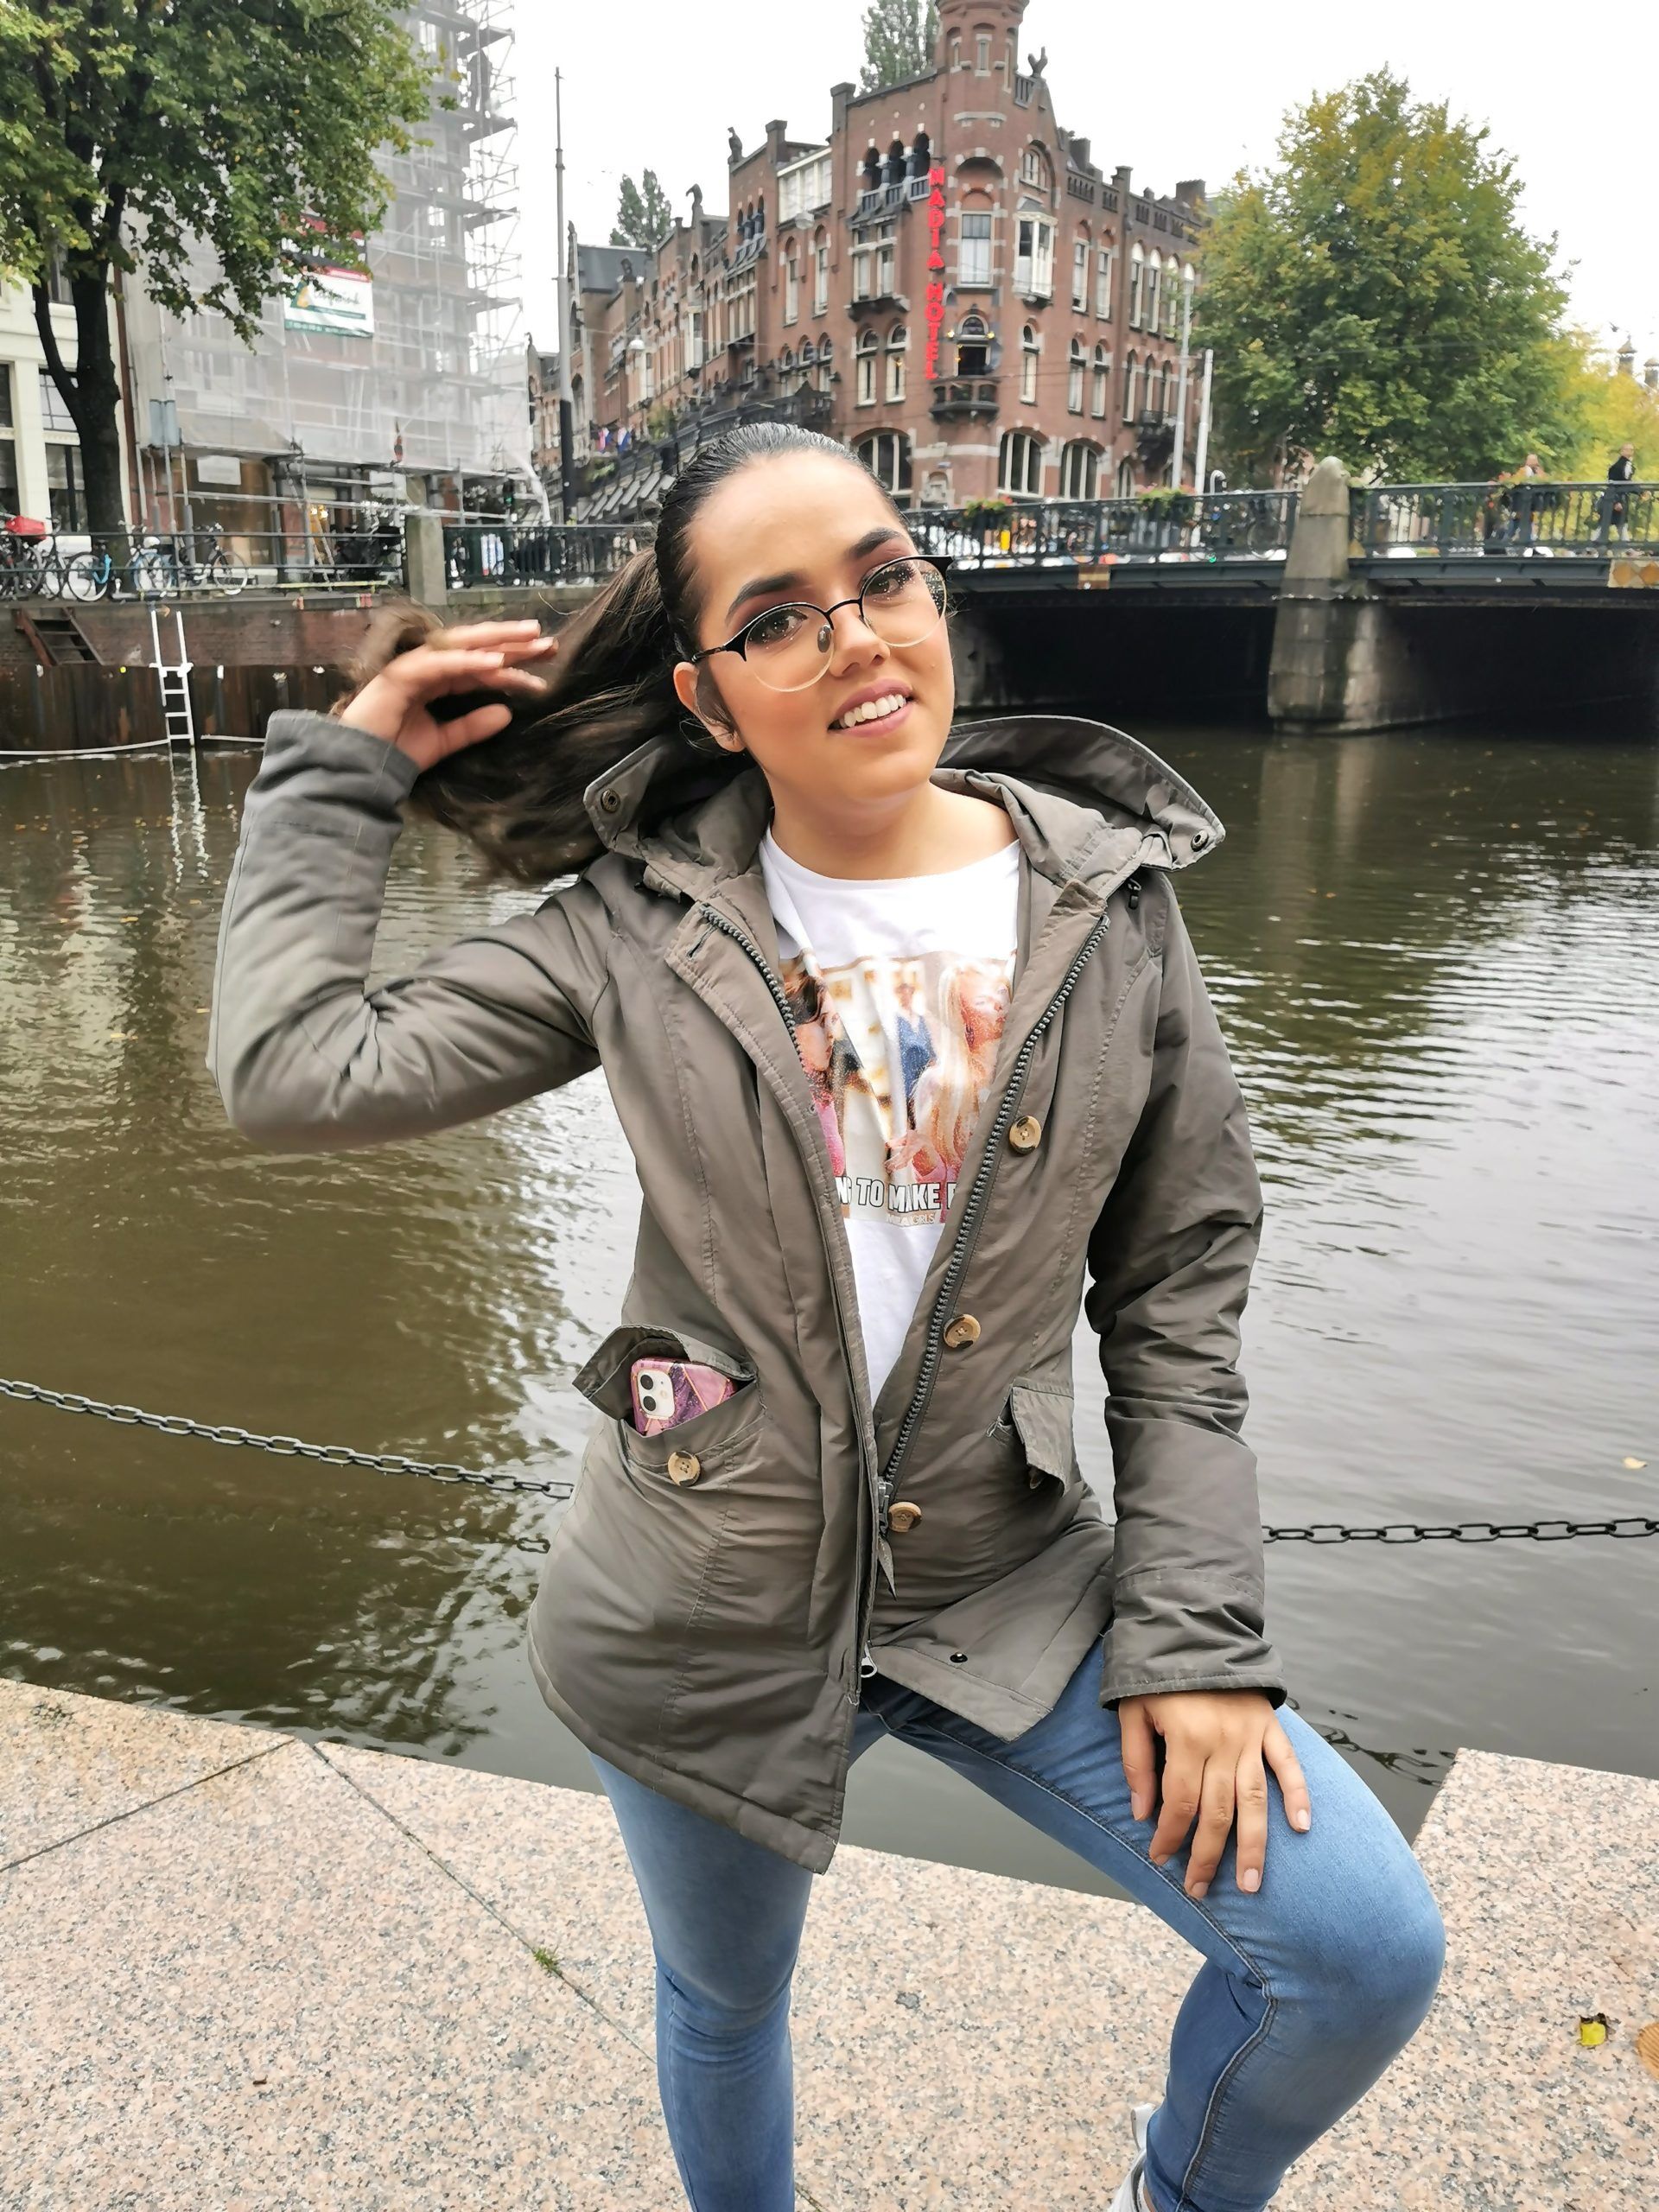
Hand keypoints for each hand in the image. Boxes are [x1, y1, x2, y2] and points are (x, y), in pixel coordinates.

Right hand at [342, 618, 559, 771]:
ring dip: (498, 642)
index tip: (544, 663)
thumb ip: (472, 727)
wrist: (361, 767)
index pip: (481, 664)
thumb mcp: (444, 741)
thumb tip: (506, 713)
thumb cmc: (396, 752)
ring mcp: (414, 666)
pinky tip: (497, 663)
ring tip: (531, 640)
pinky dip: (470, 662)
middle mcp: (427, 666)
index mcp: (437, 678)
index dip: (512, 661)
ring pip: (463, 647)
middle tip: (547, 642)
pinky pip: (443, 664)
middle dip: (512, 643)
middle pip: (476, 648)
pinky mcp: (402, 675)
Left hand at [1119, 1688, 1310, 1898]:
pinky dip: (1298, 1795)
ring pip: (1254, 1801)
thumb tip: (1142, 1813)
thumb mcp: (1132, 1711)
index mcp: (1187, 1737)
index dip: (1169, 1834)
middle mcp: (1224, 1741)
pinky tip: (1301, 1827)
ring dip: (1253, 1846)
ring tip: (1251, 1883)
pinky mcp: (1271, 1726)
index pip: (1180, 1802)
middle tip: (1200, 1889)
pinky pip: (1289, 1765)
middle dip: (1207, 1856)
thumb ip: (1136, 1762)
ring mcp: (1251, 1735)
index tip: (1160, 1857)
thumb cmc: (1156, 1674)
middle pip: (1218, 1812)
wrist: (1193, 1627)